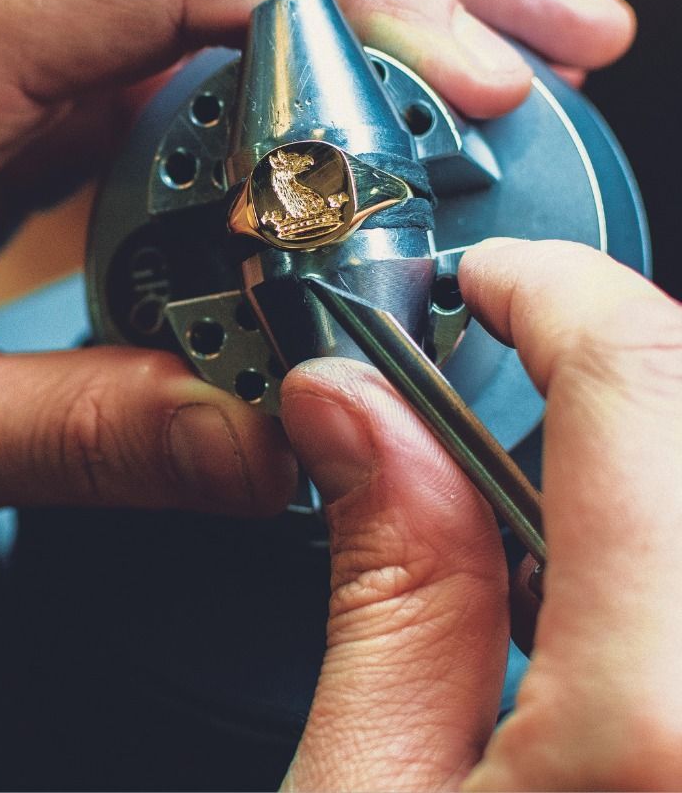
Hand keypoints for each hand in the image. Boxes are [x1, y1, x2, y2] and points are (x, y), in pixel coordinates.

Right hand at [280, 239, 681, 790]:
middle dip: (597, 366)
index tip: (494, 281)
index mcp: (662, 724)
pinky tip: (590, 620)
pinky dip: (660, 544)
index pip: (640, 380)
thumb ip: (387, 586)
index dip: (553, 291)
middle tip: (488, 406)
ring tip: (532, 545)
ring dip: (635, 459)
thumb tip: (354, 411)